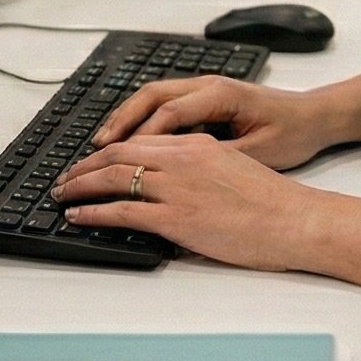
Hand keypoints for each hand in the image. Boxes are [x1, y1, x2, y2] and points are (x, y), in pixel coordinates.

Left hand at [50, 133, 335, 270]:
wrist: (298, 220)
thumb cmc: (275, 202)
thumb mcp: (233, 168)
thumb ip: (199, 170)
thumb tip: (173, 185)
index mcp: (196, 144)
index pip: (139, 140)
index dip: (107, 150)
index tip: (89, 161)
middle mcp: (182, 158)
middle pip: (118, 153)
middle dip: (85, 166)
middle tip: (65, 177)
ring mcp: (177, 187)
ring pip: (113, 178)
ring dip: (80, 186)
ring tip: (62, 195)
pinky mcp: (177, 217)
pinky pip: (122, 210)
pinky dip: (93, 211)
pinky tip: (79, 215)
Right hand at [88, 74, 342, 169]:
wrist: (318, 116)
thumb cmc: (294, 133)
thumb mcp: (260, 153)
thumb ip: (219, 160)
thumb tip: (181, 177)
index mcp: (220, 95)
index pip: (168, 111)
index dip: (140, 135)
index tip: (117, 157)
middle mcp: (207, 85)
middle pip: (150, 96)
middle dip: (120, 122)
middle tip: (96, 149)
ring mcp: (205, 89)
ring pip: (152, 97)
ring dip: (126, 119)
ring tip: (103, 145)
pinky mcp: (206, 99)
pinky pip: (164, 104)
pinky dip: (143, 121)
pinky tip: (131, 142)